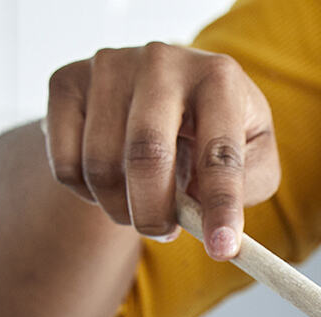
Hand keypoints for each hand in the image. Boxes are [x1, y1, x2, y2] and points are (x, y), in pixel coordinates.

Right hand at [44, 42, 279, 259]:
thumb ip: (246, 185)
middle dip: (155, 214)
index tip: (221, 249)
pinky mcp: (67, 81)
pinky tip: (112, 186)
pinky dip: (88, 194)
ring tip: (144, 206)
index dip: (221, 207)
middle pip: (146, 156)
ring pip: (100, 167)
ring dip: (122, 209)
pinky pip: (66, 164)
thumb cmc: (214, 133)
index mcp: (219, 79)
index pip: (220, 153)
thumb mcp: (254, 157)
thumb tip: (206, 211)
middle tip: (165, 233)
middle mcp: (162, 62)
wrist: (162, 94)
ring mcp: (109, 66)